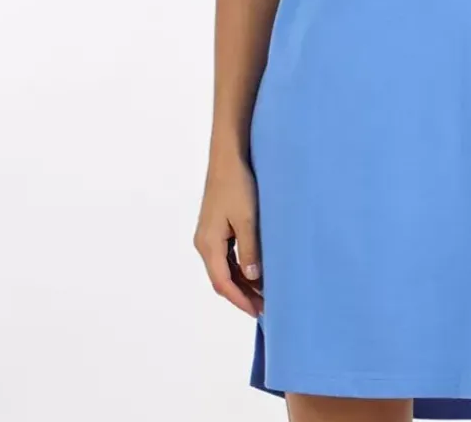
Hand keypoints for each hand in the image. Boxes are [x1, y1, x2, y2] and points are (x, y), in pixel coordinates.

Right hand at [194, 151, 263, 316]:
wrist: (228, 157)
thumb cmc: (238, 185)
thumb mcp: (247, 219)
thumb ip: (250, 250)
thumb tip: (252, 279)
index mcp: (208, 244)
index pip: (222, 283)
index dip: (240, 300)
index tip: (259, 312)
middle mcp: (204, 243)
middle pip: (221, 279)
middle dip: (242, 295)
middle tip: (265, 308)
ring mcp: (208, 235)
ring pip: (224, 269)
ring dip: (241, 283)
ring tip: (263, 294)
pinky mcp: (215, 227)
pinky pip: (226, 256)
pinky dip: (239, 268)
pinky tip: (255, 271)